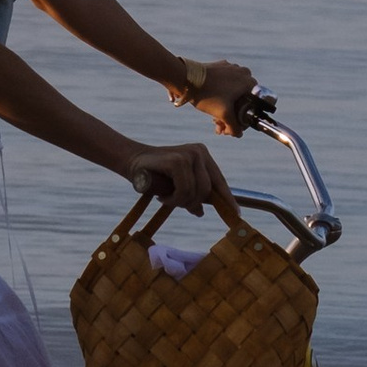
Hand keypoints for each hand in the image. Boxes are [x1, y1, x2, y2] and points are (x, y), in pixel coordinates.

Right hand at [123, 140, 243, 229]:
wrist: (131, 161)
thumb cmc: (155, 175)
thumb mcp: (178, 185)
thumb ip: (192, 194)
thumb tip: (201, 212)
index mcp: (203, 156)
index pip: (219, 181)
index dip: (227, 199)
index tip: (236, 214)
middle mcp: (199, 152)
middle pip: (208, 191)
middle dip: (191, 203)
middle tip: (174, 202)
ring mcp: (189, 154)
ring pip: (196, 192)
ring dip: (179, 202)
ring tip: (166, 198)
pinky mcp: (178, 160)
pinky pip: (184, 191)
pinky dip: (173, 199)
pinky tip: (163, 196)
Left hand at [167, 54, 257, 136]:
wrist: (187, 78)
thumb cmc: (207, 95)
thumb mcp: (223, 114)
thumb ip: (234, 127)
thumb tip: (238, 134)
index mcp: (248, 82)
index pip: (253, 104)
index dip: (243, 119)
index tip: (232, 125)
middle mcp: (242, 72)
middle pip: (242, 99)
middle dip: (232, 115)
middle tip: (221, 125)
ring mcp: (231, 68)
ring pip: (232, 92)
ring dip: (225, 107)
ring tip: (214, 119)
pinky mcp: (219, 67)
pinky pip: (224, 84)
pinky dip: (221, 96)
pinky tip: (212, 106)